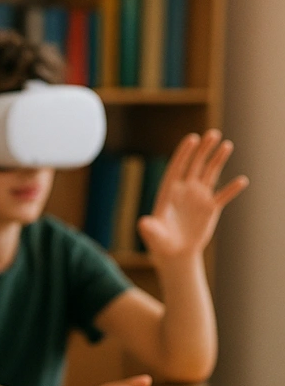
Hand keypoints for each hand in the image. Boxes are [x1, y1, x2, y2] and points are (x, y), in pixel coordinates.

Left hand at [137, 130, 247, 262]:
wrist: (174, 252)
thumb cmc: (160, 242)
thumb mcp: (153, 235)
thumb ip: (149, 227)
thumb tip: (143, 223)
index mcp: (168, 192)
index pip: (176, 168)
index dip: (184, 153)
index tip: (192, 138)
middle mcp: (184, 191)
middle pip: (194, 166)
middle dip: (203, 150)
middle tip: (213, 133)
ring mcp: (198, 197)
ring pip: (209, 174)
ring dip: (218, 160)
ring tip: (227, 145)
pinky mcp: (210, 208)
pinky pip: (223, 196)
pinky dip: (232, 189)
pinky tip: (242, 180)